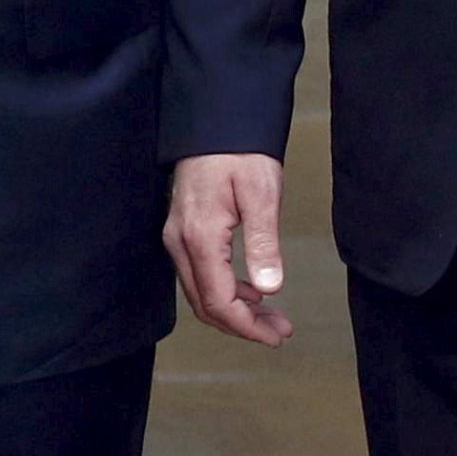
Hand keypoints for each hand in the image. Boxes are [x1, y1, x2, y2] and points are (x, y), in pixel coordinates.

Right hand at [165, 152, 292, 346]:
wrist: (214, 120)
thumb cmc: (239, 152)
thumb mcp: (261, 194)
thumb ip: (264, 244)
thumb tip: (269, 288)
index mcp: (199, 237)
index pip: (218, 300)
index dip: (246, 326)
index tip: (275, 335)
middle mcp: (180, 242)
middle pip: (205, 304)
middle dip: (243, 324)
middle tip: (279, 331)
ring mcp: (176, 237)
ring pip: (200, 292)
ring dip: (235, 310)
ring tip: (272, 315)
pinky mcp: (182, 231)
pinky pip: (199, 275)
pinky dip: (225, 290)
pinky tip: (252, 290)